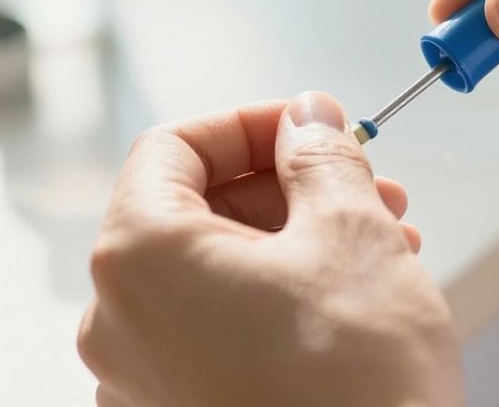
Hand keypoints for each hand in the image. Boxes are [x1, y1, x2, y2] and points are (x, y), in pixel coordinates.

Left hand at [78, 92, 460, 406]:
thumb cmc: (357, 384)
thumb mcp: (352, 232)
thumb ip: (321, 155)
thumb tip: (308, 118)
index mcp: (137, 257)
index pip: (172, 146)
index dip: (250, 124)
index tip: (312, 125)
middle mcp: (117, 322)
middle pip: (192, 210)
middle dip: (286, 186)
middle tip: (367, 184)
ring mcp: (142, 382)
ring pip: (213, 274)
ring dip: (293, 241)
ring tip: (381, 240)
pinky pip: (216, 331)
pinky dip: (275, 300)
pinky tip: (350, 298)